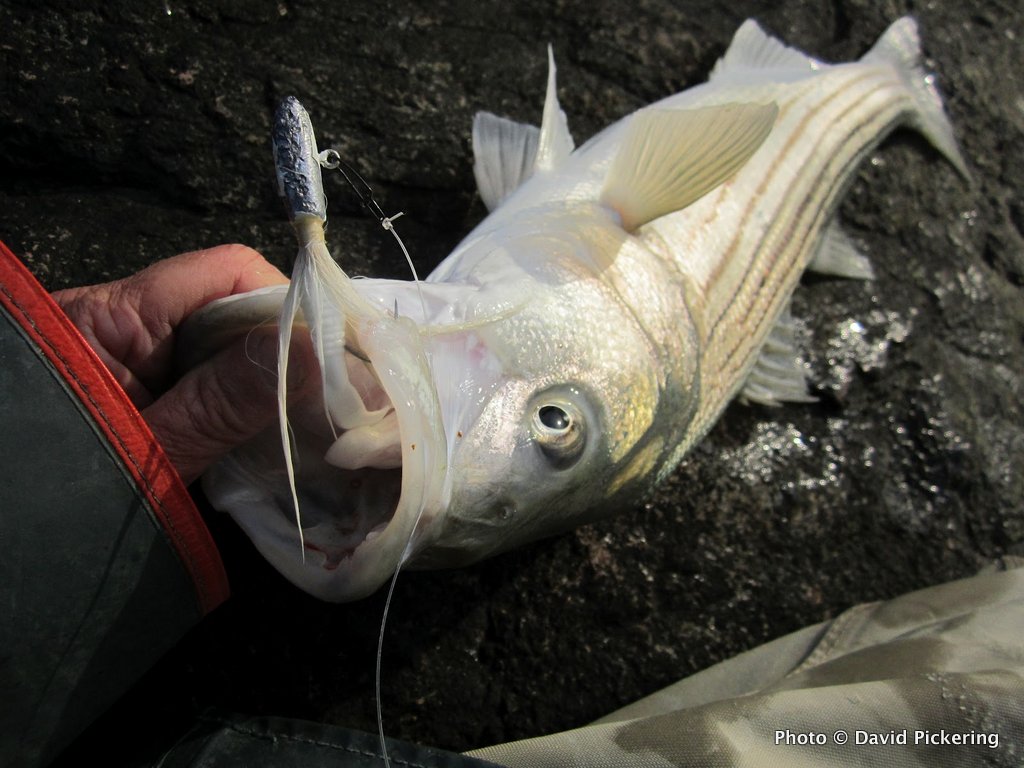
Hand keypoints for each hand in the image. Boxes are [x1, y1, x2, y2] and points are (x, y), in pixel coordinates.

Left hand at [53, 244, 315, 483]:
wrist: (10, 560)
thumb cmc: (54, 499)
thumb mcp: (147, 452)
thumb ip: (222, 402)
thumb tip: (309, 349)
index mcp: (111, 317)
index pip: (222, 274)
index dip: (282, 301)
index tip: (325, 357)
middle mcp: (125, 324)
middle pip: (230, 306)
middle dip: (283, 347)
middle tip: (330, 396)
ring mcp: (136, 359)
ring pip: (226, 346)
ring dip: (267, 380)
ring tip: (310, 416)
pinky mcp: (146, 392)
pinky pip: (210, 380)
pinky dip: (244, 403)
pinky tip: (272, 432)